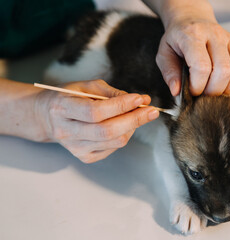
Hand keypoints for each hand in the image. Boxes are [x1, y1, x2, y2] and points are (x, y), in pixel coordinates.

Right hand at [35, 79, 158, 162]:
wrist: (48, 117)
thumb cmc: (70, 97)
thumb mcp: (86, 86)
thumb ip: (112, 93)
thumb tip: (141, 100)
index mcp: (62, 108)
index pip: (95, 111)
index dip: (120, 106)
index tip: (140, 98)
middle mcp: (66, 131)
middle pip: (106, 131)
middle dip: (134, 120)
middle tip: (152, 111)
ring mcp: (75, 148)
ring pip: (113, 142)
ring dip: (132, 128)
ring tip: (139, 116)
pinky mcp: (84, 157)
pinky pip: (112, 149)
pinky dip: (124, 136)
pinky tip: (124, 126)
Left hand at [155, 1, 229, 98]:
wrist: (191, 19)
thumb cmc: (177, 38)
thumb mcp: (164, 53)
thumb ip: (169, 73)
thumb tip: (177, 92)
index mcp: (193, 36)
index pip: (202, 67)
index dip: (198, 86)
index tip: (192, 92)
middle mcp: (215, 35)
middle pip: (224, 70)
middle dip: (214, 90)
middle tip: (205, 95)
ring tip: (218, 93)